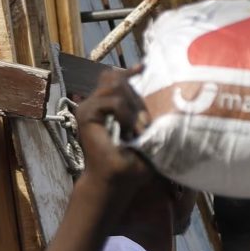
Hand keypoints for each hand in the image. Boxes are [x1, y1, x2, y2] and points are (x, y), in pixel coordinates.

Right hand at [73, 68, 152, 190]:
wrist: (114, 182)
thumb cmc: (131, 165)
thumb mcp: (144, 136)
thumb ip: (145, 116)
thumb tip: (163, 99)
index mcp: (108, 108)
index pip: (114, 78)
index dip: (128, 72)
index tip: (144, 68)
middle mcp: (96, 104)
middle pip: (115, 78)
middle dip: (137, 97)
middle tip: (144, 126)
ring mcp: (89, 108)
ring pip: (115, 86)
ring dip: (133, 107)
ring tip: (138, 130)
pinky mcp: (86, 115)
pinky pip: (112, 100)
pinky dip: (125, 113)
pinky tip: (129, 129)